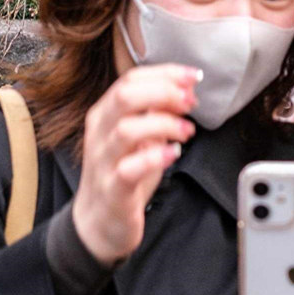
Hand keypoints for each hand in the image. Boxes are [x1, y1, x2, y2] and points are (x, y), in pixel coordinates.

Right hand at [70, 63, 197, 265]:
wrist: (100, 221)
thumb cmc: (123, 172)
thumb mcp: (140, 135)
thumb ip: (156, 111)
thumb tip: (185, 87)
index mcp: (105, 113)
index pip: (131, 79)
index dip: (165, 73)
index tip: (194, 77)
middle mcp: (99, 132)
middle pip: (125, 96)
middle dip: (164, 93)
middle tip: (190, 103)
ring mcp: (103, 161)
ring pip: (126, 129)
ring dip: (164, 124)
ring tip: (187, 132)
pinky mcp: (112, 190)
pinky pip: (129, 169)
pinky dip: (154, 157)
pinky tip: (173, 154)